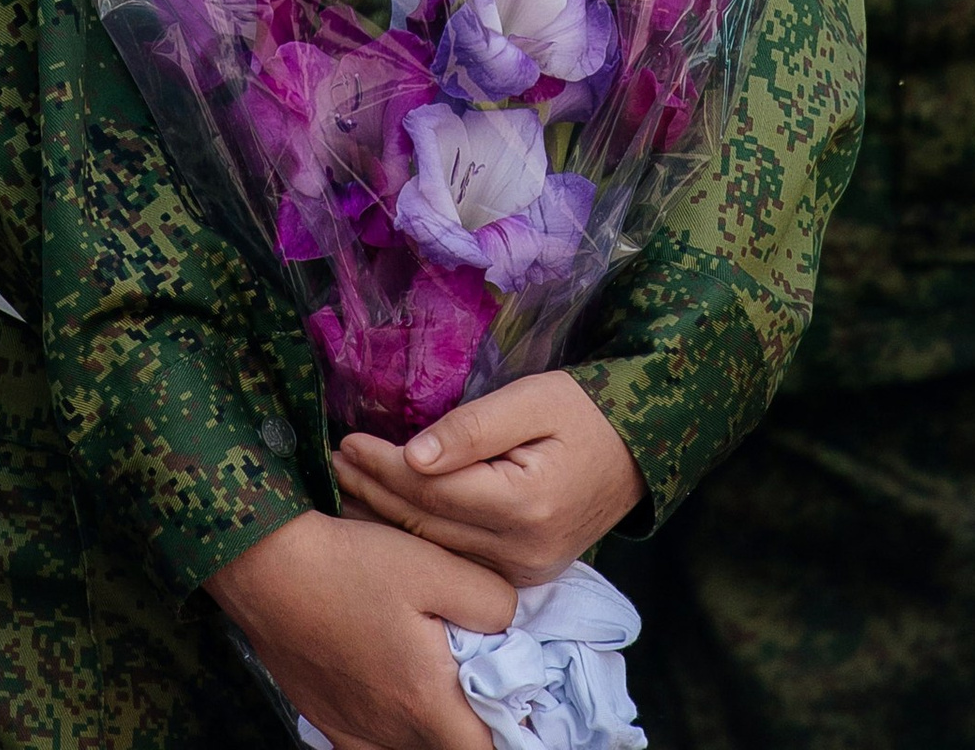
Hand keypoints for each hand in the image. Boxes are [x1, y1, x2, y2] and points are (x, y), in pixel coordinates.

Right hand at [208, 512, 504, 749]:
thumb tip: (512, 626)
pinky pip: (371, 745)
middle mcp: (390, 731)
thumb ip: (490, 601)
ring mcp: (353, 731)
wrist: (267, 567)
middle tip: (481, 687)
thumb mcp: (434, 565)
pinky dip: (391, 731)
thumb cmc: (350, 564)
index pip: (485, 749)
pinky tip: (390, 693)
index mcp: (427, 699)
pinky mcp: (325, 720)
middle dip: (471, 726)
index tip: (518, 707)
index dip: (511, 732)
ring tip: (437, 687)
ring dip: (432, 728)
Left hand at [334, 371, 642, 586]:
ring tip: (349, 486)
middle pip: (428, 526)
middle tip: (335, 460)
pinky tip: (390, 515)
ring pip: (436, 549)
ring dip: (388, 519)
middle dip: (376, 492)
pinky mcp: (524, 575)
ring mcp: (524, 571)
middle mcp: (522, 551)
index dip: (384, 467)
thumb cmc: (585, 410)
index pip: (433, 491)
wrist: (639, 446)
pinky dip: (418, 537)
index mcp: (525, 506)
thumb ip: (473, 428)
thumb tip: (412, 454)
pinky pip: (457, 558)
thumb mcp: (533, 399)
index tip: (347, 441)